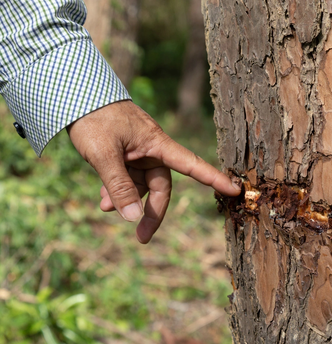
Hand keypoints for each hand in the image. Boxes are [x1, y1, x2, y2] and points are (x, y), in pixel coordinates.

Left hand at [67, 100, 240, 242]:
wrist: (72, 95)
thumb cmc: (93, 119)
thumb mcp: (103, 155)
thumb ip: (119, 187)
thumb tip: (133, 219)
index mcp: (157, 144)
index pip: (192, 165)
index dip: (214, 179)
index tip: (236, 190)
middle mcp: (152, 150)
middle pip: (161, 188)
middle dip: (151, 212)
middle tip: (141, 237)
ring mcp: (138, 153)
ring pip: (140, 185)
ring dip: (126, 199)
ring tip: (103, 206)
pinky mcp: (124, 155)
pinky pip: (127, 179)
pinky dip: (116, 190)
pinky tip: (102, 198)